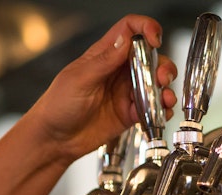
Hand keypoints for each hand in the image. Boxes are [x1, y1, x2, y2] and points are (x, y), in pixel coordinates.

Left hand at [29, 14, 177, 163]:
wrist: (56, 140)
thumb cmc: (58, 106)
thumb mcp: (79, 79)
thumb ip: (104, 61)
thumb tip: (125, 40)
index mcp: (104, 55)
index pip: (129, 30)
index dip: (145, 28)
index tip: (155, 39)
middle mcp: (119, 71)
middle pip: (150, 58)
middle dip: (162, 66)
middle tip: (162, 78)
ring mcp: (126, 93)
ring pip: (156, 84)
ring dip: (166, 89)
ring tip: (165, 99)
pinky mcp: (131, 114)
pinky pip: (153, 109)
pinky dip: (161, 111)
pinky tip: (159, 114)